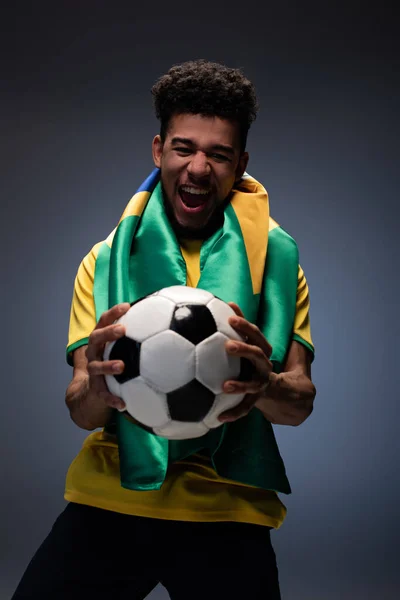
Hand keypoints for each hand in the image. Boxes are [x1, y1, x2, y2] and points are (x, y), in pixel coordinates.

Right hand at [84, 303, 130, 410]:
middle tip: (122, 330)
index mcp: (101, 340)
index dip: (113, 312)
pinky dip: (112, 399)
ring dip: (108, 365)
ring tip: (121, 366)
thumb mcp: (123, 347)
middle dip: (108, 333)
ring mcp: (93, 370)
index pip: (103, 321)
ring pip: (96, 367)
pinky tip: (123, 404)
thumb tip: (164, 321)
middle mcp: (94, 352)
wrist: (93, 389)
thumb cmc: (114, 361)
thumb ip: (138, 335)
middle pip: (95, 338)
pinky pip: (103, 394)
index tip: (126, 305)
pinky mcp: (96, 388)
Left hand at [218, 302, 272, 422]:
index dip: (244, 325)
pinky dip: (233, 413)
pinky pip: (245, 408)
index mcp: (262, 350)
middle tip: (228, 345)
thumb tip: (226, 302)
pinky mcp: (256, 400)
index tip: (230, 317)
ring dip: (240, 385)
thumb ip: (240, 325)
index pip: (256, 335)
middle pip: (258, 355)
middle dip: (245, 349)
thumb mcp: (251, 343)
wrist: (282, 389)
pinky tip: (218, 419)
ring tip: (225, 386)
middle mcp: (264, 366)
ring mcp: (262, 384)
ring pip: (252, 385)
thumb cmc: (255, 360)